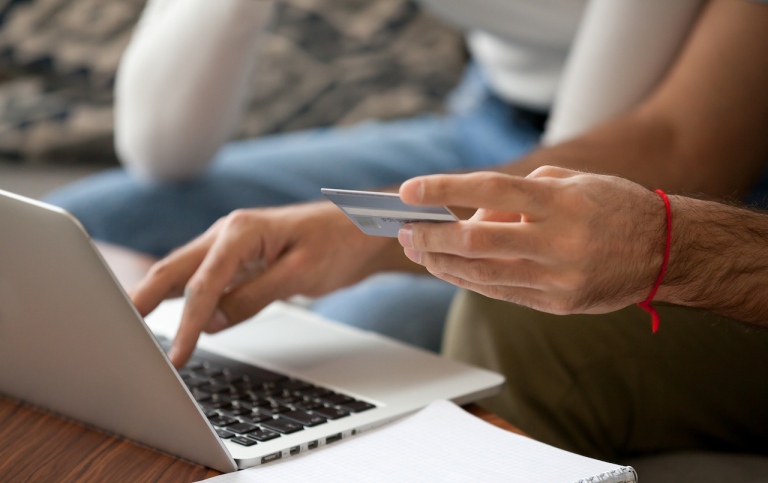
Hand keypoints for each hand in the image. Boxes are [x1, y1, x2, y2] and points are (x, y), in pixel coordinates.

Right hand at [130, 201, 393, 366]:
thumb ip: (255, 296)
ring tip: (131, 326)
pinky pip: (203, 277)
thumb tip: (215, 322)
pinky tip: (170, 314)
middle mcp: (229, 232)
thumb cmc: (337, 244)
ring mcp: (231, 243)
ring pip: (185, 272)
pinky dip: (184, 297)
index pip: (205, 282)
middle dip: (145, 298)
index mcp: (242, 230)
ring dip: (160, 297)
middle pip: (176, 268)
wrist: (360, 231)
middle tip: (117, 329)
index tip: (176, 355)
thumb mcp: (300, 274)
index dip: (188, 322)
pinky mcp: (239, 257)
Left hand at [397, 167, 667, 314]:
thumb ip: (518, 195)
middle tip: (403, 231)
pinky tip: (449, 270)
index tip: (407, 191)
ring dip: (442, 264)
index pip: (489, 189)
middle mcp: (558, 240)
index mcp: (560, 201)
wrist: (664, 251)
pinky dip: (469, 280)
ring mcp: (558, 277)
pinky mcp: (559, 304)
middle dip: (432, 237)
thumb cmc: (611, 206)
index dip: (444, 189)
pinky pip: (501, 292)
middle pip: (476, 240)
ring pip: (482, 274)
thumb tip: (471, 215)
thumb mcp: (570, 182)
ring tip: (419, 251)